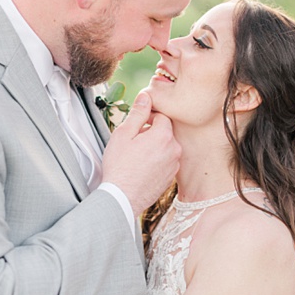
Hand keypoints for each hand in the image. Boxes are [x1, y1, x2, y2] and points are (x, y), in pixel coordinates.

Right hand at [98, 91, 179, 212]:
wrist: (122, 198)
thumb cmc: (119, 166)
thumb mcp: (123, 134)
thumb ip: (137, 113)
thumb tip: (146, 96)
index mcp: (164, 136)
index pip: (162, 116)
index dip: (148, 118)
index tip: (136, 126)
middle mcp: (174, 149)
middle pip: (165, 131)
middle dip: (151, 132)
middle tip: (133, 142)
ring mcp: (174, 165)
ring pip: (166, 147)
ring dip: (154, 147)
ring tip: (136, 157)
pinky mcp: (171, 177)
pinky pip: (166, 161)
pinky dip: (156, 161)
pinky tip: (141, 168)